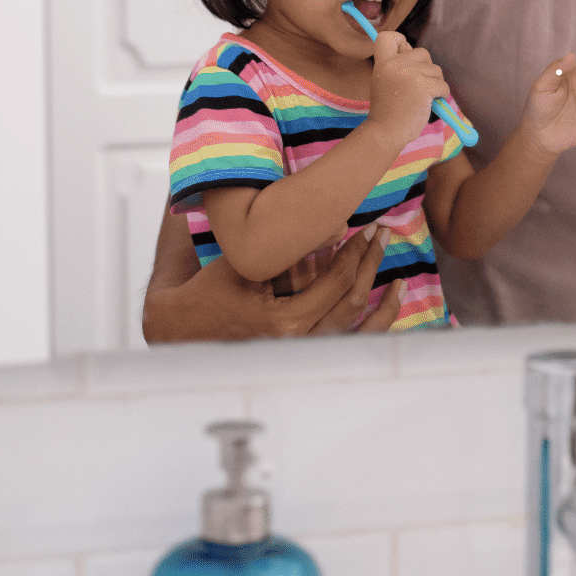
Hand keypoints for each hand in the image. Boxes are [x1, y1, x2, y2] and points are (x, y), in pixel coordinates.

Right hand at [144, 217, 401, 340]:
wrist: (181, 327)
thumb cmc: (207, 291)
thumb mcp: (242, 262)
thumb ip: (285, 246)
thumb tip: (334, 223)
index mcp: (283, 323)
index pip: (335, 282)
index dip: (355, 251)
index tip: (365, 227)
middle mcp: (299, 343)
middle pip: (351, 300)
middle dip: (369, 263)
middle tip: (380, 234)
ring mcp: (304, 351)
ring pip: (358, 326)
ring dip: (381, 296)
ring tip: (394, 271)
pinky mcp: (305, 352)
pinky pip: (352, 341)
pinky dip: (377, 322)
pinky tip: (391, 300)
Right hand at [368, 31, 449, 141]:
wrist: (386, 132)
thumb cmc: (388, 110)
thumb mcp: (384, 81)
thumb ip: (396, 66)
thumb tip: (417, 53)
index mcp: (383, 62)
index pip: (388, 36)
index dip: (401, 42)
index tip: (403, 56)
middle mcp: (395, 64)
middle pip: (422, 52)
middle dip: (426, 68)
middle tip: (417, 86)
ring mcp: (410, 75)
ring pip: (436, 69)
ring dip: (434, 83)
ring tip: (421, 98)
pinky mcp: (424, 87)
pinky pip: (443, 85)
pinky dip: (441, 95)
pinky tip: (431, 103)